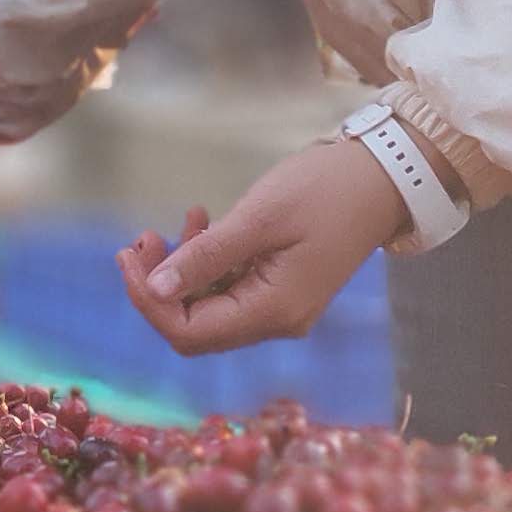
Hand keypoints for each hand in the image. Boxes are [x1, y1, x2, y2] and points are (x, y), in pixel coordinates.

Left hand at [119, 138, 404, 354]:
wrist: (383, 178)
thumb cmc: (325, 190)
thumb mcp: (259, 218)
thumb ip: (206, 256)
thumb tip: (156, 290)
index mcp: (272, 311)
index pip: (190, 333)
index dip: (149, 301)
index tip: (129, 255)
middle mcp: (276, 321)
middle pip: (195, 327)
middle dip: (160, 285)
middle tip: (143, 238)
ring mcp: (281, 307)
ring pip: (209, 307)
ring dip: (181, 270)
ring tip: (174, 224)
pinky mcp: (282, 287)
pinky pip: (230, 288)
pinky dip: (207, 261)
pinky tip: (202, 223)